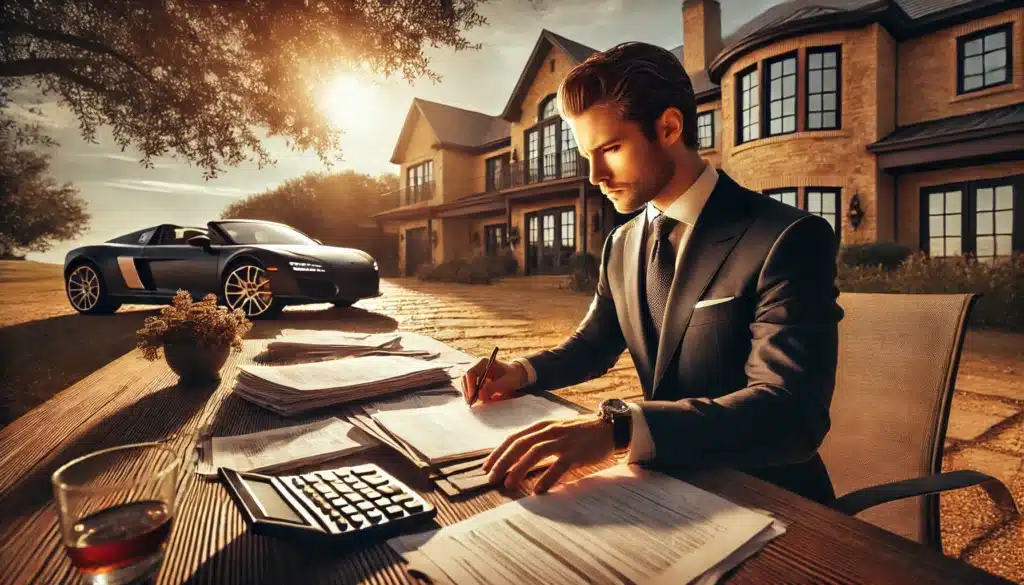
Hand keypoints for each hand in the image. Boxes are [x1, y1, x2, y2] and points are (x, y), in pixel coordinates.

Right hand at [461, 357, 526, 404]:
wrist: (515, 376)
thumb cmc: (512, 376)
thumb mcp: (506, 382)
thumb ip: (494, 387)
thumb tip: (480, 395)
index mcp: (483, 362)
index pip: (470, 372)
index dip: (470, 385)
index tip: (473, 397)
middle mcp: (477, 366)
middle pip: (465, 378)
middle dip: (467, 391)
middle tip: (471, 403)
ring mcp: (475, 373)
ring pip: (465, 384)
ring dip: (468, 394)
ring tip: (473, 403)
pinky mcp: (476, 380)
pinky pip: (469, 388)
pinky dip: (471, 395)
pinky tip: (475, 401)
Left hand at [482, 415, 614, 493]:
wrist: (610, 427)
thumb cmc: (581, 432)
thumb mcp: (557, 431)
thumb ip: (539, 441)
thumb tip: (518, 458)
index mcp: (543, 426)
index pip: (514, 438)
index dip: (498, 452)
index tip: (486, 466)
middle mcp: (550, 431)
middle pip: (520, 444)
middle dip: (503, 461)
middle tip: (491, 478)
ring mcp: (564, 440)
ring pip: (535, 452)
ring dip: (519, 468)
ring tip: (509, 483)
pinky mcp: (577, 452)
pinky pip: (559, 465)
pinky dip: (547, 477)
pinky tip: (538, 490)